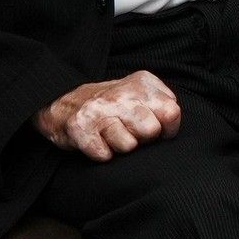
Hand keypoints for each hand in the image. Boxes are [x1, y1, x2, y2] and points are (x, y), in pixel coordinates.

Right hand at [33, 70, 181, 161]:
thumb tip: (172, 121)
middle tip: (130, 131)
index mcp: (141, 84)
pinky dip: (102, 154)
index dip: (166, 128)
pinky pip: (104, 155)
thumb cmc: (114, 105)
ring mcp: (98, 110)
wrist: (66, 105)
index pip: (171, 113)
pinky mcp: (79, 128)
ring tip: (112, 136)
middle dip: (144, 138)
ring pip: (129, 146)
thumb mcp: (142, 93)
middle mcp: (120, 94)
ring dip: (121, 146)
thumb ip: (163, 103)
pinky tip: (98, 142)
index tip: (154, 127)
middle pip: (151, 131)